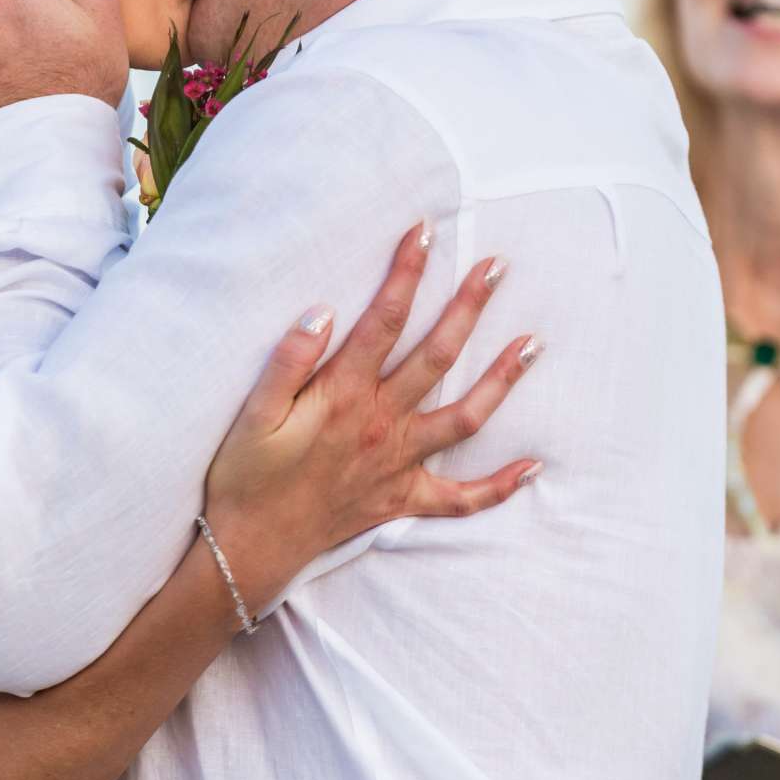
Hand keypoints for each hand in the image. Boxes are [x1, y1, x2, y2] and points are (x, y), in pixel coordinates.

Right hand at [201, 225, 541, 617]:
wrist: (249, 549)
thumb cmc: (246, 476)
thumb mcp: (252, 413)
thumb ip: (289, 360)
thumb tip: (323, 311)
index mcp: (344, 395)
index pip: (385, 320)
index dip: (406, 272)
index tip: (425, 231)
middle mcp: (381, 425)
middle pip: (437, 356)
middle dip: (469, 307)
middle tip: (497, 268)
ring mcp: (399, 464)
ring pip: (465, 418)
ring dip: (502, 380)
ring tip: (532, 345)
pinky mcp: (401, 499)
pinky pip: (461, 500)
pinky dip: (499, 487)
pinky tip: (532, 469)